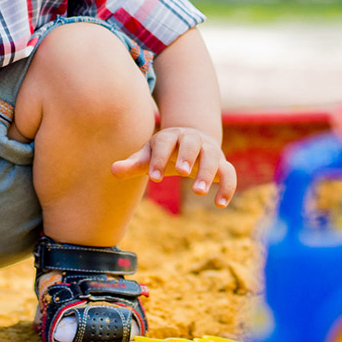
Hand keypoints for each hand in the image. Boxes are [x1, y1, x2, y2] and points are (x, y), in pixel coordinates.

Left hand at [111, 127, 238, 207]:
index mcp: (170, 136)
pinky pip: (229, 173)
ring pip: (213, 157)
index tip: (154, 177)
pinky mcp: (222, 163)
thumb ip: (133, 164)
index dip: (159, 158)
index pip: (165, 144)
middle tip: (182, 172)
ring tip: (199, 192)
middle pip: (192, 143)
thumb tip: (113, 170)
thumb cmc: (165, 151)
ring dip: (208, 173)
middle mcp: (192, 140)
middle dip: (188, 156)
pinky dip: (227, 187)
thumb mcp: (148, 155)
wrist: (192, 139)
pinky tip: (220, 204)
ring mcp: (209, 150)